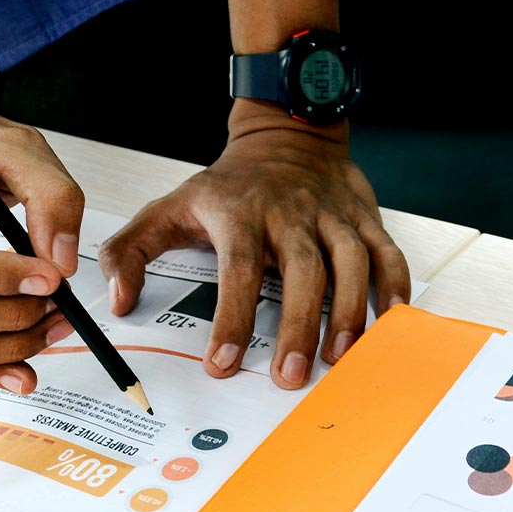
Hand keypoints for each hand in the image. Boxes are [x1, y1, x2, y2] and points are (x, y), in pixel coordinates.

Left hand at [99, 103, 409, 389]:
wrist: (284, 135)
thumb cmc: (227, 186)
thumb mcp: (168, 208)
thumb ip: (131, 253)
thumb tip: (118, 301)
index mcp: (239, 212)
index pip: (236, 268)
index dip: (231, 318)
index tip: (223, 363)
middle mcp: (289, 212)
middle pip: (300, 269)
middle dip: (298, 325)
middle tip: (290, 376)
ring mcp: (331, 214)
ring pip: (350, 260)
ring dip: (349, 310)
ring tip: (340, 357)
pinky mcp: (363, 216)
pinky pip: (386, 251)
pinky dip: (394, 285)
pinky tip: (391, 321)